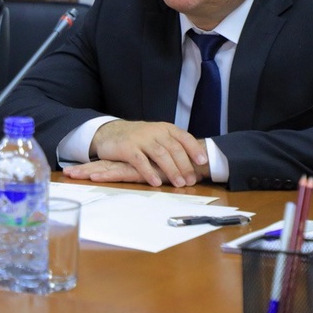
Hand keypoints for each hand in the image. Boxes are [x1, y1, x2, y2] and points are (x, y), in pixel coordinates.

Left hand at [64, 159, 172, 184]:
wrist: (191, 158)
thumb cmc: (174, 166)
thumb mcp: (155, 171)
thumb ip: (144, 173)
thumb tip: (133, 178)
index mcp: (129, 162)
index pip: (105, 164)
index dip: (89, 167)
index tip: (72, 170)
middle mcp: (127, 162)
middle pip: (101, 165)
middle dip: (83, 169)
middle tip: (66, 173)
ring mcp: (132, 164)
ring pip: (105, 168)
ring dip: (88, 171)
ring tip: (71, 174)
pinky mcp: (139, 169)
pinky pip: (119, 172)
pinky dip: (106, 175)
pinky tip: (94, 176)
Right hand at [87, 120, 208, 187]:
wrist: (108, 133)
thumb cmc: (137, 138)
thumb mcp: (156, 136)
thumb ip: (172, 146)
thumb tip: (194, 165)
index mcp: (165, 128)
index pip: (184, 137)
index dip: (194, 149)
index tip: (203, 162)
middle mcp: (154, 131)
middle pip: (174, 148)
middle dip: (185, 165)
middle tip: (191, 180)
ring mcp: (140, 139)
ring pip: (160, 154)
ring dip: (171, 170)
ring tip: (179, 183)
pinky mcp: (127, 148)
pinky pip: (140, 161)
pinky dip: (149, 172)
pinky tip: (156, 183)